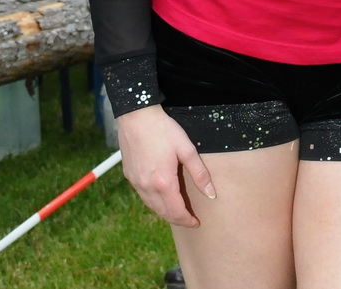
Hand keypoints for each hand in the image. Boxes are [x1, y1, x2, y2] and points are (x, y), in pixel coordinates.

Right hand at [116, 104, 215, 226]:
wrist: (136, 117)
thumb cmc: (164, 130)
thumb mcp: (187, 149)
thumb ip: (200, 174)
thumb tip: (211, 194)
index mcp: (163, 182)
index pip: (176, 211)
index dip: (187, 220)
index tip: (196, 223)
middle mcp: (147, 187)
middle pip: (163, 212)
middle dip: (177, 219)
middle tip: (190, 220)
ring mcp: (136, 182)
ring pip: (151, 206)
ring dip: (165, 212)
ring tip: (178, 211)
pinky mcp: (129, 176)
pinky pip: (143, 197)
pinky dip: (154, 203)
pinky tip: (162, 198)